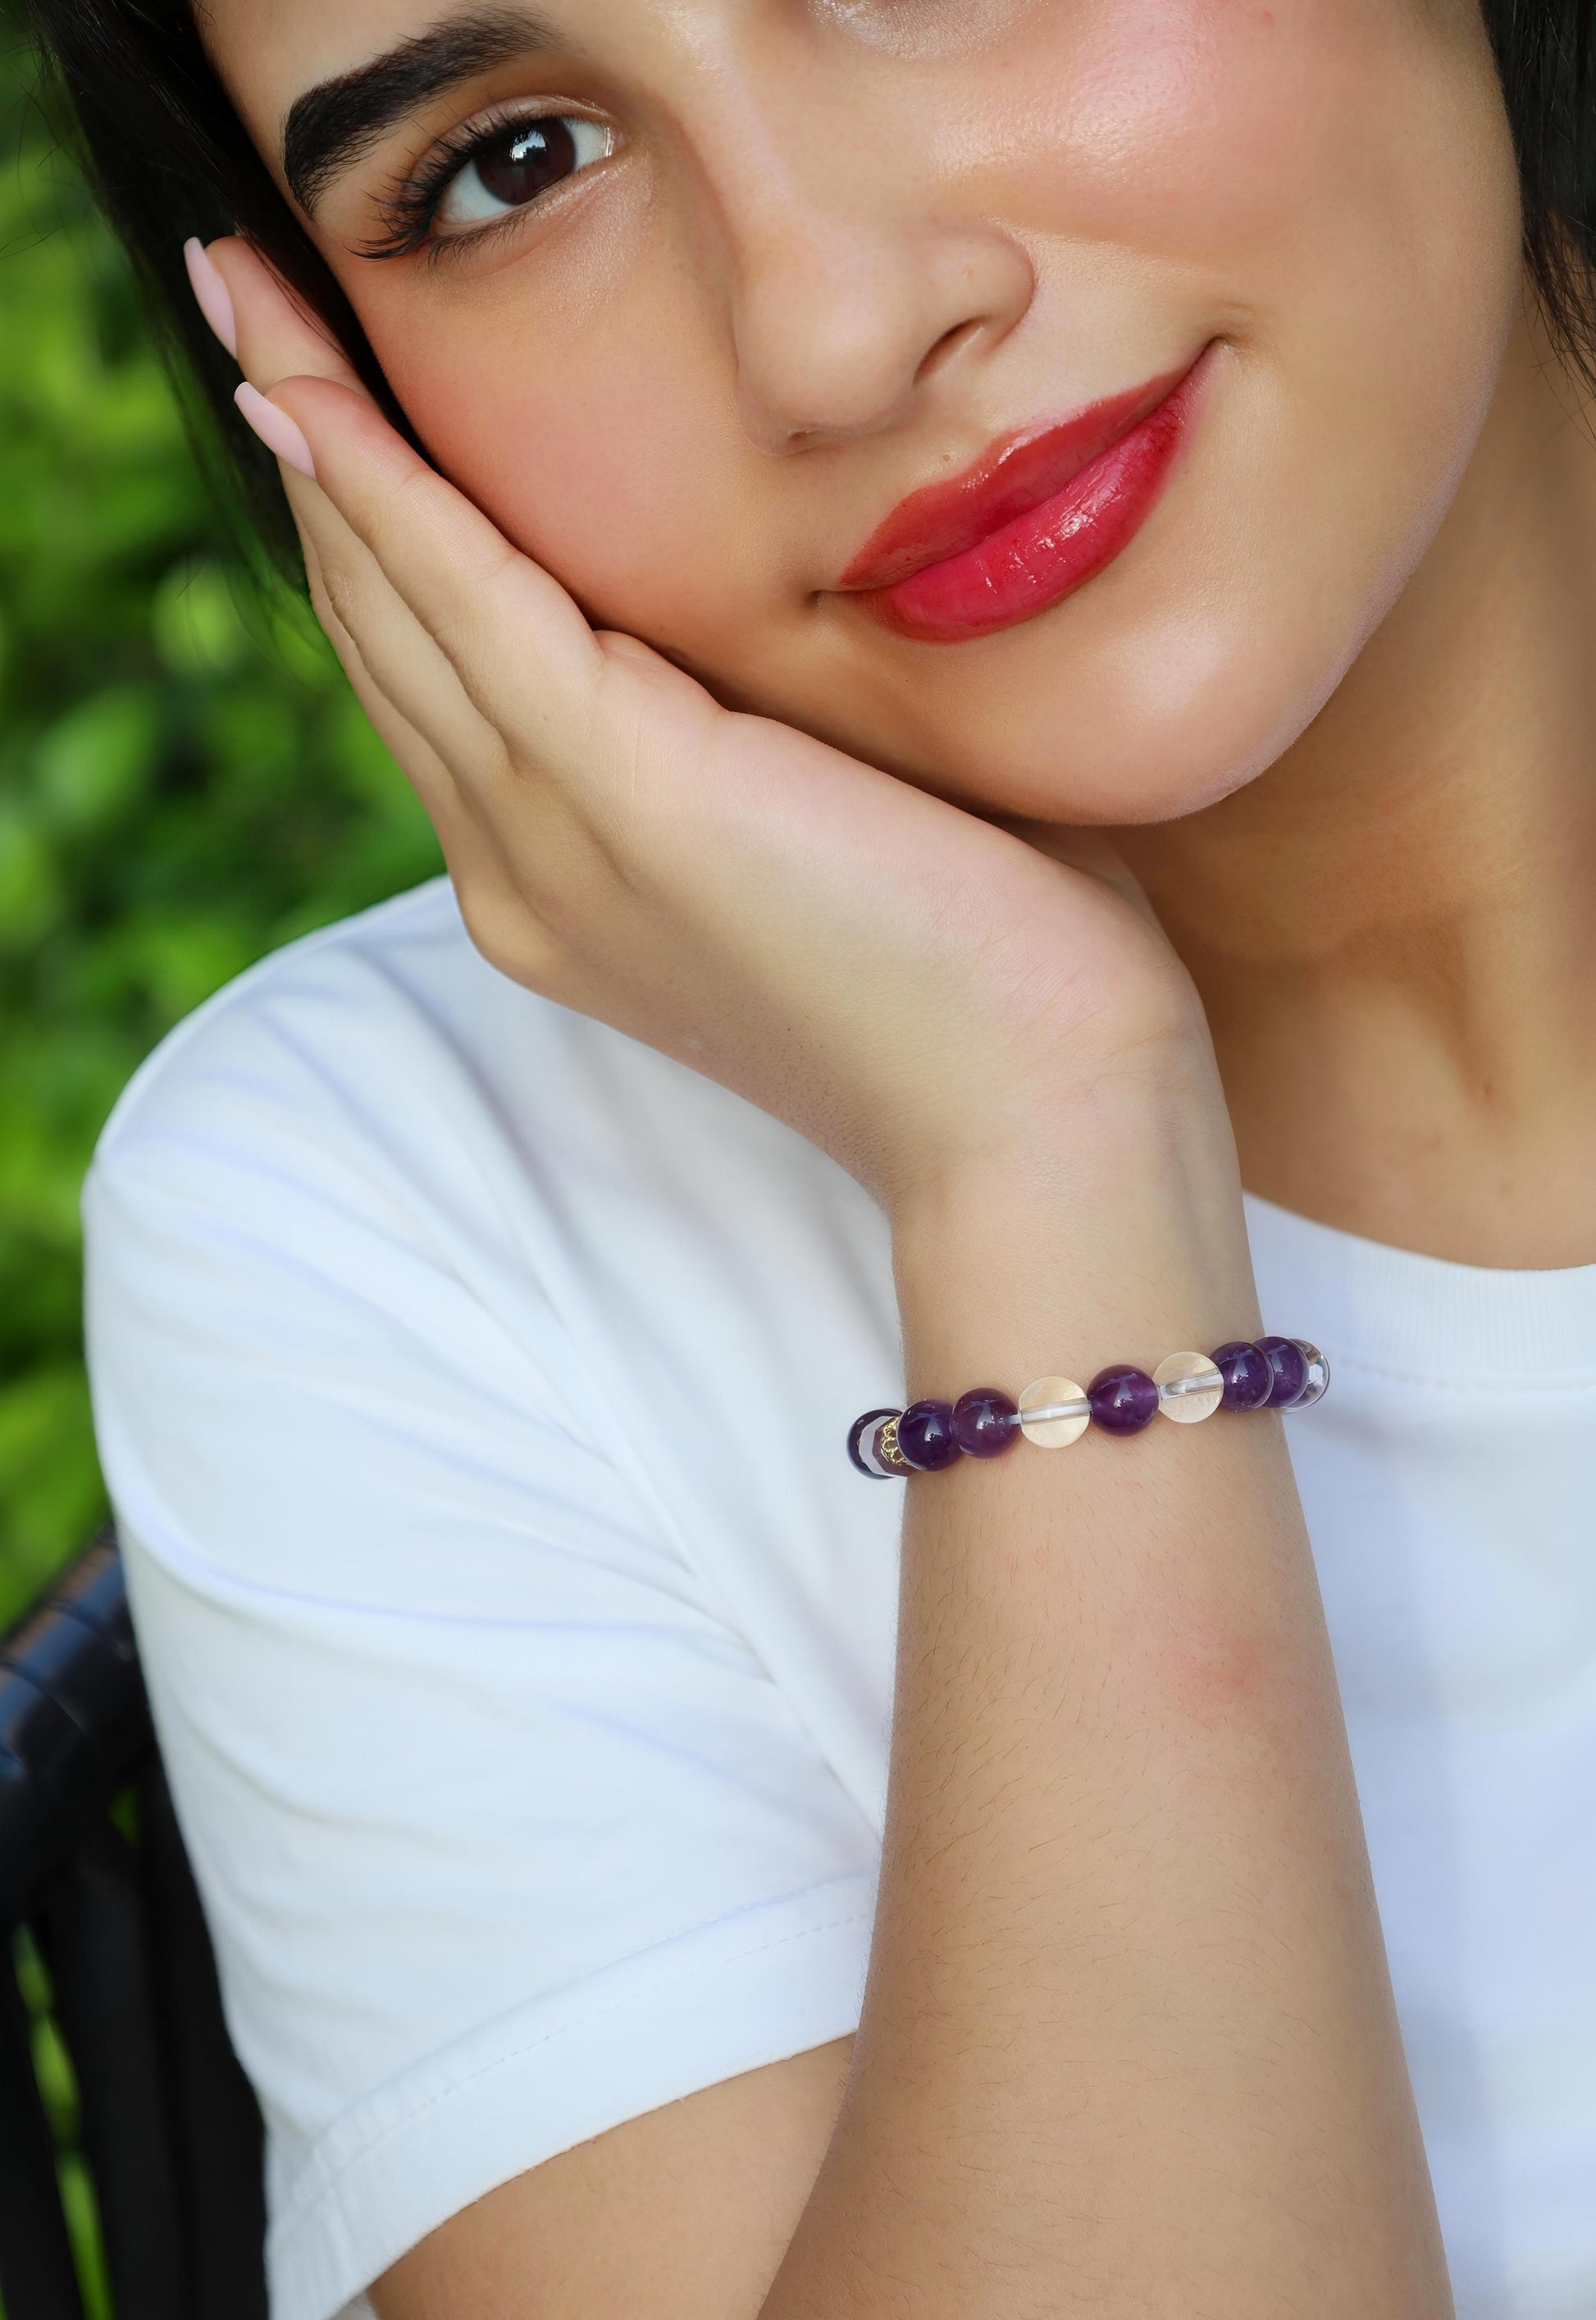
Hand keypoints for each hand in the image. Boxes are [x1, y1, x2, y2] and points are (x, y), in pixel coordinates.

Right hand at [206, 239, 1218, 1213]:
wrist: (1041, 1115)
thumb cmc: (990, 974)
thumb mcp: (841, 831)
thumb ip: (763, 737)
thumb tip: (774, 629)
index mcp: (576, 889)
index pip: (449, 684)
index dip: (385, 538)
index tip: (334, 403)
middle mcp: (529, 872)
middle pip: (390, 634)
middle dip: (316, 463)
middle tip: (245, 299)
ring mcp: (560, 839)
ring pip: (401, 603)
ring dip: (317, 437)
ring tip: (244, 291)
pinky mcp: (627, 788)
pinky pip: (469, 597)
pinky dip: (387, 487)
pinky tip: (316, 388)